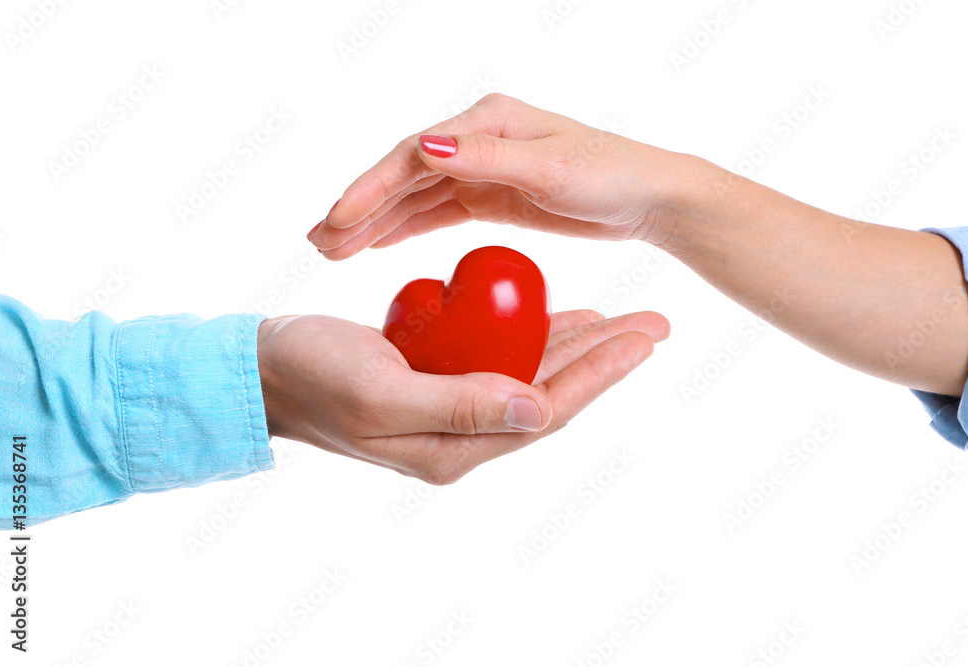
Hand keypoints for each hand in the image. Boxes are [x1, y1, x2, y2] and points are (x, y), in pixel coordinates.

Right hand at [256, 309, 667, 483]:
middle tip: (654, 323)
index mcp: (454, 449)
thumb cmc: (311, 377)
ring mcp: (448, 410)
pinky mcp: (435, 382)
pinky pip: (497, 360)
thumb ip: (460, 406)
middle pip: (550, 393)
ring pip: (528, 375)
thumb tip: (540, 409)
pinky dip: (529, 337)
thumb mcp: (382, 393)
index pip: (546, 410)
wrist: (260, 371)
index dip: (599, 373)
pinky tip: (554, 315)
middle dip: (604, 357)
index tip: (644, 338)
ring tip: (623, 318)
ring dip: (576, 345)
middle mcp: (460, 437)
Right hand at [309, 94, 683, 259]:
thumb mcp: (549, 169)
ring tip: (333, 248)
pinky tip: (377, 245)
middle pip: (404, 176)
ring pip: (416, 198)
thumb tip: (423, 145)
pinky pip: (438, 213)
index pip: (413, 156)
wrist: (648, 198)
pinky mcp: (493, 196)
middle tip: (319, 242)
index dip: (370, 189)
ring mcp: (483, 169)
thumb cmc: (608, 175)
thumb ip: (486, 158)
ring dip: (376, 222)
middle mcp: (478, 140)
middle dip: (361, 208)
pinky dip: (407, 228)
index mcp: (487, 122)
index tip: (338, 220)